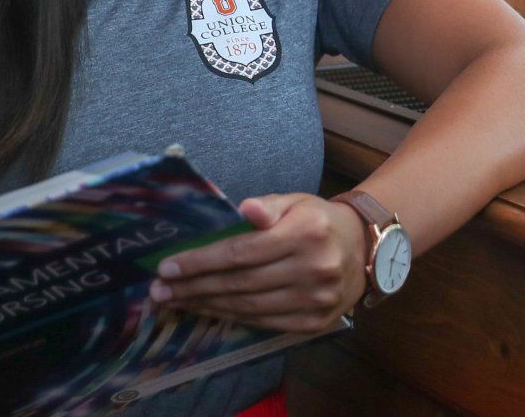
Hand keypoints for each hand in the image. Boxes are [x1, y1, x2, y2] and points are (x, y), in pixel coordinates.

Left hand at [148, 192, 368, 332]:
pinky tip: (209, 310)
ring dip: (206, 305)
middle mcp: (312, 268)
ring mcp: (315, 299)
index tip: (168, 267)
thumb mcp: (297, 201)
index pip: (242, 252)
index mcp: (306, 232)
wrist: (363, 251)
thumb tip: (243, 208)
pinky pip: (264, 323)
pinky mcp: (314, 322)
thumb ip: (268, 205)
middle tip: (160, 290)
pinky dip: (231, 317)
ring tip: (176, 301)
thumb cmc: (319, 221)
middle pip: (240, 283)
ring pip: (248, 307)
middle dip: (194, 287)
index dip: (201, 261)